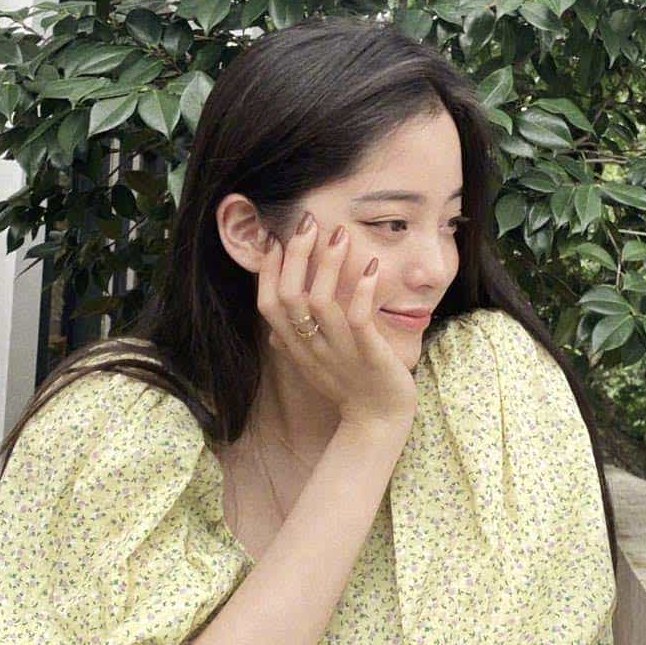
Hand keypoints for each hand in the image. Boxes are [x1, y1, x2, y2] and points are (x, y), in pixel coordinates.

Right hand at [258, 213, 417, 425]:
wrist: (378, 423)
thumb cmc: (348, 388)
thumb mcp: (313, 366)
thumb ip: (293, 344)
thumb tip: (274, 330)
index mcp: (296, 347)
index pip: (267, 304)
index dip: (269, 270)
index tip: (276, 237)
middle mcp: (311, 348)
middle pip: (289, 297)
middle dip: (296, 255)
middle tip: (309, 221)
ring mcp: (340, 352)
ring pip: (321, 303)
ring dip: (329, 264)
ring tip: (340, 233)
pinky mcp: (369, 356)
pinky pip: (359, 321)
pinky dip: (364, 291)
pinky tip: (372, 267)